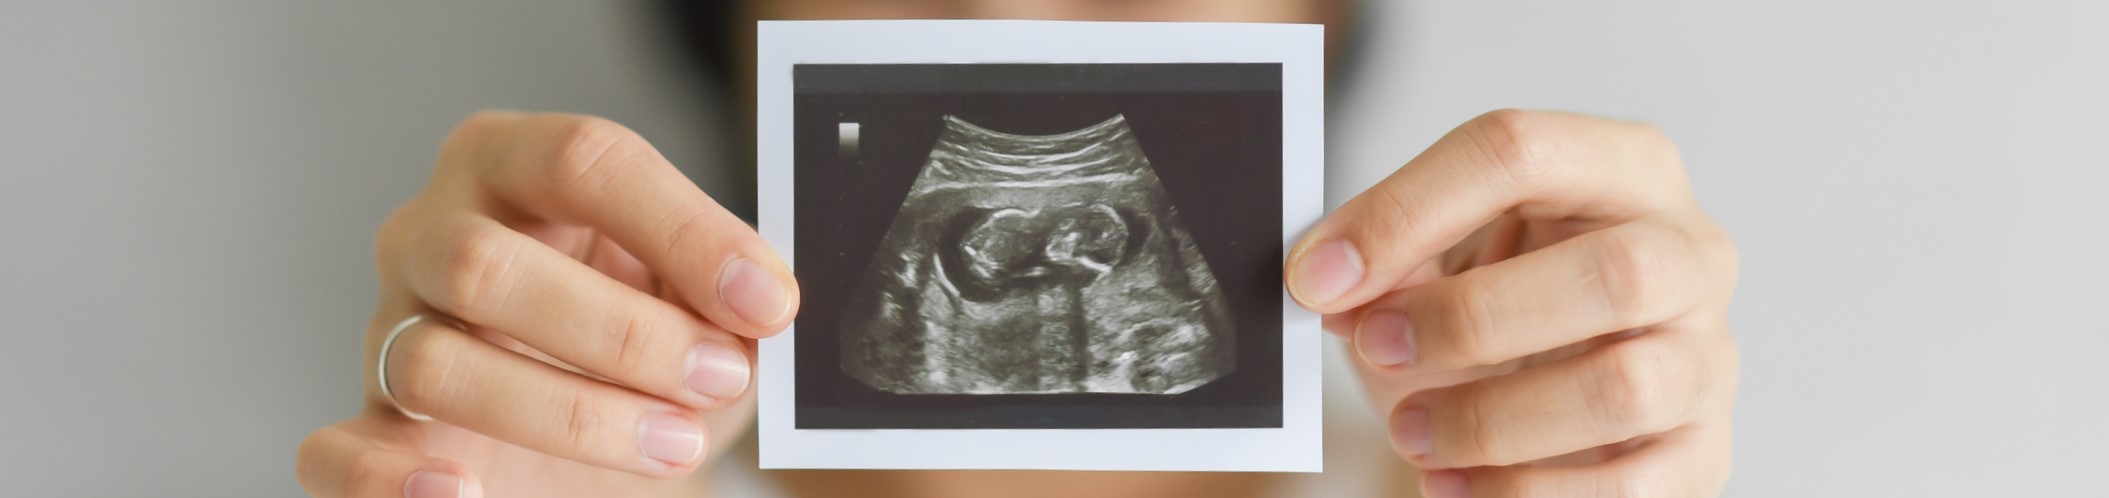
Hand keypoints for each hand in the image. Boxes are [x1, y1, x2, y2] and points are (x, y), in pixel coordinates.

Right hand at [296, 112, 797, 497]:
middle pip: (488, 263)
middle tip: (718, 376)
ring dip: (570, 413)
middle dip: (622, 332)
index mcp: (518, 165)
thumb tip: (758, 306)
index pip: (584, 161)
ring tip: (672, 442)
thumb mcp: (700, 300)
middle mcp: (434, 230)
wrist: (612, 437)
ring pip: (435, 363)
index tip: (767, 301)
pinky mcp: (371, 427)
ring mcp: (389, 328)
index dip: (684, 230)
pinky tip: (461, 494)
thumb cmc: (652, 340)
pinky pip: (338, 455)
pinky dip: (392, 483)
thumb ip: (720, 290)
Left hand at [1288, 110, 1738, 496]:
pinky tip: (1455, 486)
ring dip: (1492, 420)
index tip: (1318, 275)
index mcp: (1622, 166)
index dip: (1404, 212)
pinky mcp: (1703, 451)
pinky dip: (1526, 493)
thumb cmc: (1500, 305)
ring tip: (1410, 434)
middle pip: (1610, 273)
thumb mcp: (1441, 260)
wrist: (1557, 394)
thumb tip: (1329, 281)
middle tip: (1374, 348)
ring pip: (1622, 387)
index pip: (1519, 151)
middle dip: (1469, 319)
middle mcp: (1688, 251)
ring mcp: (1707, 355)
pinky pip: (1631, 486)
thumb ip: (1390, 257)